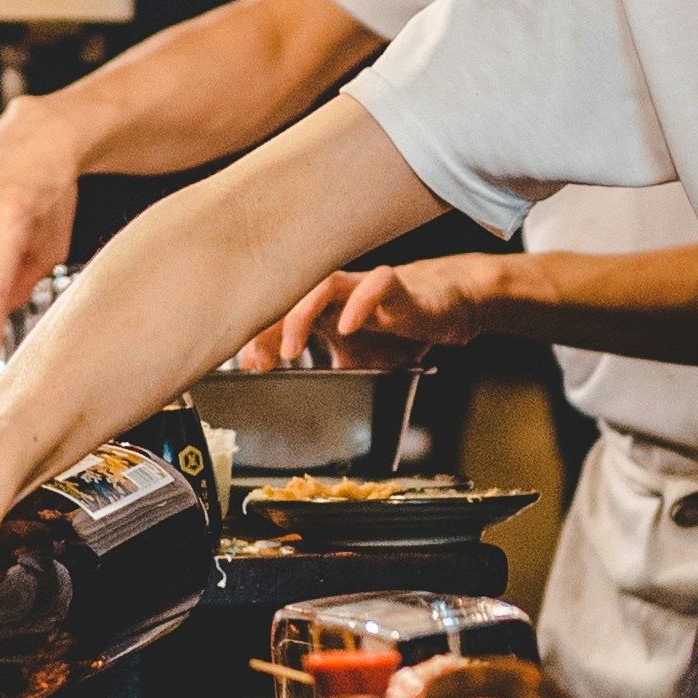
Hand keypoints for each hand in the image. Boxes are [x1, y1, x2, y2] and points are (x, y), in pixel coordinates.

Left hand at [238, 256, 498, 372]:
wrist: (449, 305)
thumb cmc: (401, 329)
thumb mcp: (361, 361)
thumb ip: (335, 377)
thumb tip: (311, 412)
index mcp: (326, 311)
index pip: (282, 317)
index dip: (261, 338)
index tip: (249, 367)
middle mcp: (339, 296)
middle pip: (293, 298)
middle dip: (270, 327)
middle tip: (257, 361)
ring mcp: (365, 288)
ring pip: (325, 286)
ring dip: (303, 315)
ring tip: (291, 349)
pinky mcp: (398, 287)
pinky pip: (376, 285)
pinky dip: (359, 303)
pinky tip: (348, 328)